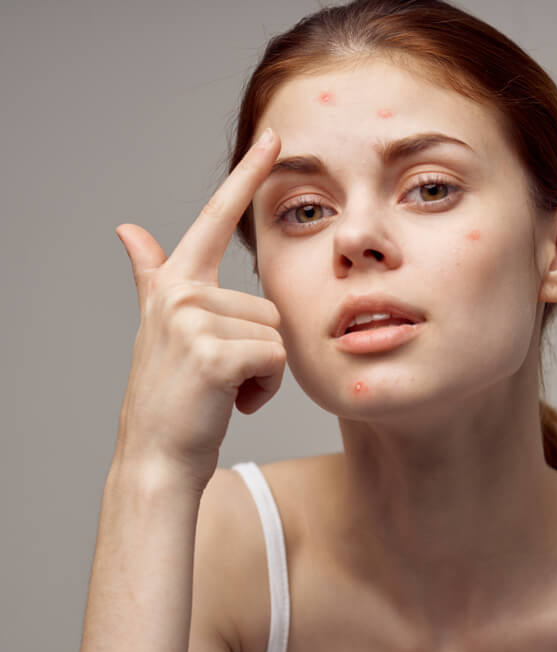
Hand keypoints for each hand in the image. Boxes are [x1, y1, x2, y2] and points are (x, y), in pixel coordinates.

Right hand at [113, 128, 284, 491]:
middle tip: (221, 376)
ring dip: (264, 372)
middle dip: (260, 349)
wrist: (157, 456)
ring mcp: (192, 320)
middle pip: (269, 304)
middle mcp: (179, 292)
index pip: (217, 218)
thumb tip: (127, 228)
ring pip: (276, 333)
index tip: (276, 137)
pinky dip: (265, 389)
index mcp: (176, 283)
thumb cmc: (172, 394)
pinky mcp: (213, 352)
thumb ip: (151, 274)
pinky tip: (231, 401)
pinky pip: (275, 358)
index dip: (248, 176)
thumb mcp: (160, 327)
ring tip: (223, 388)